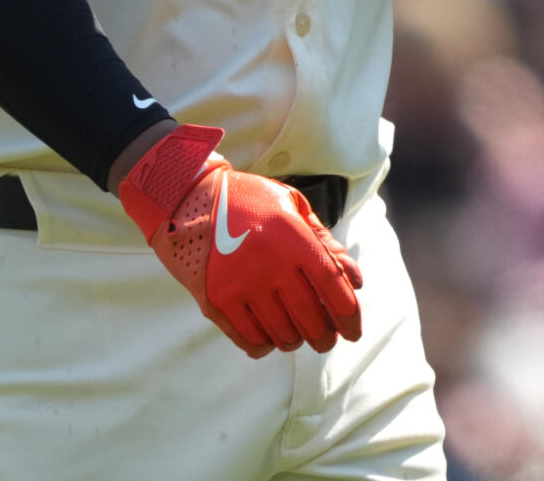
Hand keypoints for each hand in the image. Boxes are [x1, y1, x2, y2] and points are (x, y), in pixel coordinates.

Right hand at [117, 124, 363, 356]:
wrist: (187, 200)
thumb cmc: (248, 201)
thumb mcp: (292, 206)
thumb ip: (325, 242)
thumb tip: (356, 281)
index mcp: (292, 237)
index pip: (333, 287)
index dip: (348, 315)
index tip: (353, 331)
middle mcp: (269, 264)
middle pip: (310, 317)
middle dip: (324, 336)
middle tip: (326, 339)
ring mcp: (241, 286)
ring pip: (282, 333)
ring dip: (295, 340)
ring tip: (298, 335)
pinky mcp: (216, 301)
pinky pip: (250, 339)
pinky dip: (265, 345)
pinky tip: (270, 337)